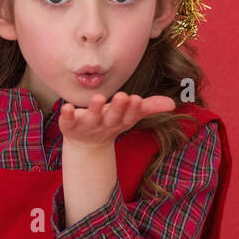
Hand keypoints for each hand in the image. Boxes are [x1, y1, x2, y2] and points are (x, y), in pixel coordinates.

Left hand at [59, 91, 176, 147]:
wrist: (86, 143)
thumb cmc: (111, 121)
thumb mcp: (130, 114)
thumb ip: (149, 107)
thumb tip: (173, 104)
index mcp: (120, 121)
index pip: (129, 116)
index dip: (133, 109)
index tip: (137, 99)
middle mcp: (104, 124)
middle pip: (112, 117)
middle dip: (117, 108)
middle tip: (123, 96)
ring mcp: (87, 126)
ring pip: (92, 118)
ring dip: (95, 109)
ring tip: (97, 98)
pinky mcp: (70, 125)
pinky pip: (67, 121)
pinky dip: (67, 115)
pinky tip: (66, 107)